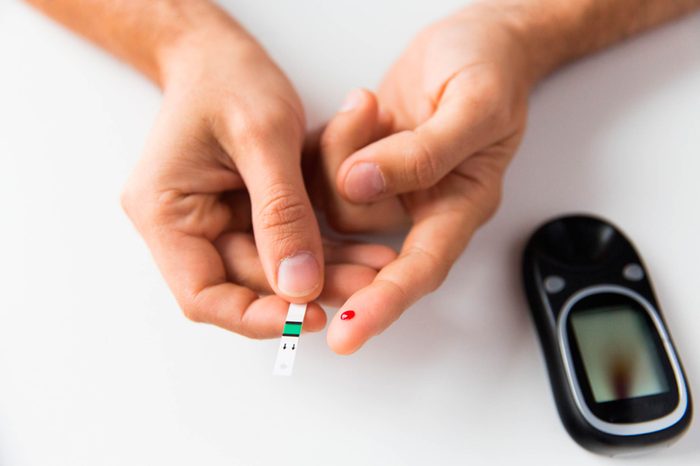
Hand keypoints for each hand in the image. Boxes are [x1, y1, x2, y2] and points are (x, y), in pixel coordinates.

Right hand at [121, 25, 395, 337]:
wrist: (218, 53)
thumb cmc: (227, 78)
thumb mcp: (262, 137)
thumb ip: (281, 212)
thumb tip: (299, 285)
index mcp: (164, 212)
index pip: (202, 294)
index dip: (254, 316)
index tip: (307, 317)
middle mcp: (182, 226)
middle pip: (243, 283)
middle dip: (305, 290)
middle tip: (363, 286)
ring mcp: (212, 222)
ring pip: (270, 268)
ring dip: (321, 273)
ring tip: (373, 268)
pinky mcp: (241, 214)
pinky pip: (282, 244)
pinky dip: (320, 250)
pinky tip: (359, 250)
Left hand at [317, 5, 535, 352]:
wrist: (475, 41)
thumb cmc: (492, 70)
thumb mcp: (473, 106)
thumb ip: (423, 153)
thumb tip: (362, 184)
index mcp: (457, 207)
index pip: (419, 270)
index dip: (383, 305)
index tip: (348, 333)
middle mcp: (416, 207)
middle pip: (358, 232)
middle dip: (345, 184)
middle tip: (359, 126)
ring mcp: (383, 188)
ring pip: (331, 198)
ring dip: (339, 147)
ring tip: (369, 102)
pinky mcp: (357, 165)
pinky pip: (318, 170)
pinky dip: (327, 140)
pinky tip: (357, 110)